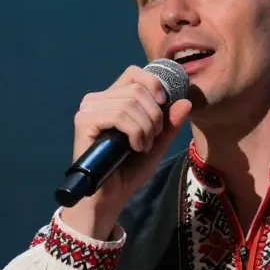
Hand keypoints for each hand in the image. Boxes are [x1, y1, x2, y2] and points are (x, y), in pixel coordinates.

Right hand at [60, 66, 192, 239]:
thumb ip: (170, 124)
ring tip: (142, 147)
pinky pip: (119, 115)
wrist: (110, 196)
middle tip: (152, 139)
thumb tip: (185, 101)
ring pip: (130, 103)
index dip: (154, 84)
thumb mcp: (157, 143)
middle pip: (137, 89)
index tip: (164, 105)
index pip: (134, 73)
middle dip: (154, 116)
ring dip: (146, 127)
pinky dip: (135, 132)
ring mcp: (88, 109)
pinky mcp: (84, 122)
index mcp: (112, 98)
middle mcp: (97, 99)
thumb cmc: (129, 170)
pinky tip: (135, 147)